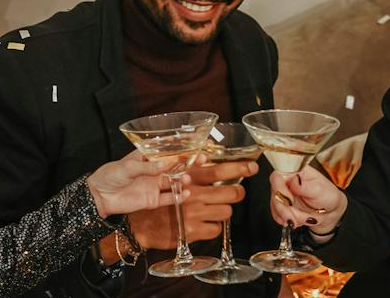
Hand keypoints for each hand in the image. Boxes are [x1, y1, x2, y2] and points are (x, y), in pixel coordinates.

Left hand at [87, 151, 189, 217]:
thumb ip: (146, 167)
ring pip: (174, 181)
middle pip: (175, 165)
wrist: (100, 197)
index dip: (180, 146)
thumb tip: (164, 165)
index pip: (166, 149)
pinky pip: (169, 197)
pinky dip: (179, 196)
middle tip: (201, 159)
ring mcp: (154, 185)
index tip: (194, 142)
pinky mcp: (153, 199)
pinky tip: (185, 194)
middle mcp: (153, 170)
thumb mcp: (127, 167)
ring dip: (184, 179)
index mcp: (147, 158)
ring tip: (186, 179)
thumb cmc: (110, 176)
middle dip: (189, 162)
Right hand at [128, 161, 252, 249]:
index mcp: (187, 178)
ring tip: (213, 209)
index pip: (220, 170)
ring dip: (224, 210)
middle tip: (234, 193)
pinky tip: (204, 223)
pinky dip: (213, 227)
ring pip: (227, 212)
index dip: (239, 168)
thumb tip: (208, 156)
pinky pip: (216, 229)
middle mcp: (192, 194)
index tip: (252, 167)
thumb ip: (191, 167)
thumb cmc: (156, 198)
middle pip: (231, 192)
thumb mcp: (170, 177)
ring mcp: (193, 214)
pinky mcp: (192, 232)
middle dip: (237, 193)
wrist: (138, 224)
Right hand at [269, 166, 346, 234]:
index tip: (290, 201)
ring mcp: (282, 195)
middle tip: (294, 219)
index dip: (279, 190)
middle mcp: (285, 182)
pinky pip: (277, 216)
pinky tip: (298, 220)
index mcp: (294, 171)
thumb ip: (305, 186)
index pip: (277, 177)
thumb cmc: (327, 195)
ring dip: (289, 217)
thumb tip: (294, 180)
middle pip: (274, 195)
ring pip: (275, 208)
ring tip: (305, 218)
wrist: (330, 210)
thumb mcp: (319, 190)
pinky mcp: (281, 206)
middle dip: (284, 210)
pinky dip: (288, 221)